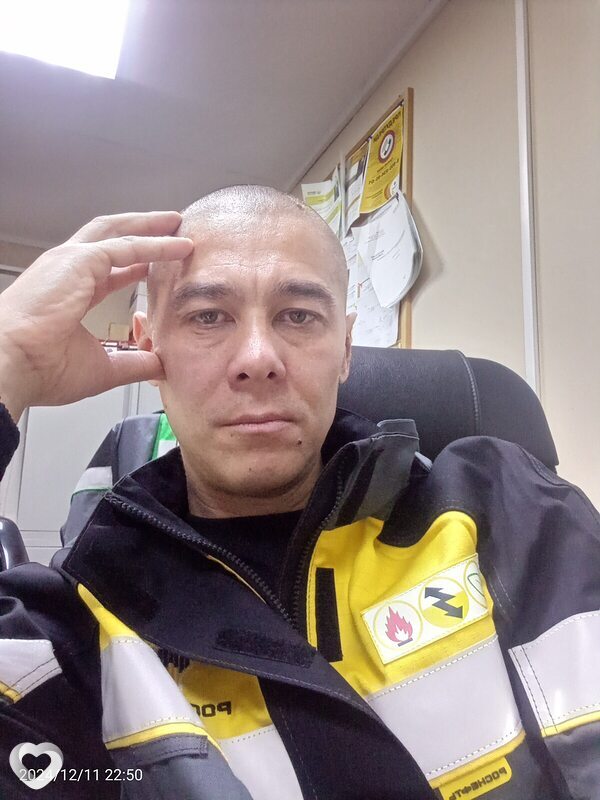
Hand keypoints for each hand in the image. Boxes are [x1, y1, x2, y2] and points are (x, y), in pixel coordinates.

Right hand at [0, 212, 192, 421]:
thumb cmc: (43, 368)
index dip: (134, 265)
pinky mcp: (79, 260)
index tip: (155, 264)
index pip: (106, 270)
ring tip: (177, 222)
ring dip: (150, 227)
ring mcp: (71, 262)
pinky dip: (155, 244)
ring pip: (118, 234)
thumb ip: (134, 364)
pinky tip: (178, 246)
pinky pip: (126, 247)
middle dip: (143, 230)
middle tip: (173, 227)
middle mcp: (68, 271)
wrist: (13, 364)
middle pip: (111, 239)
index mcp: (69, 293)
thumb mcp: (103, 368)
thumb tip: (161, 366)